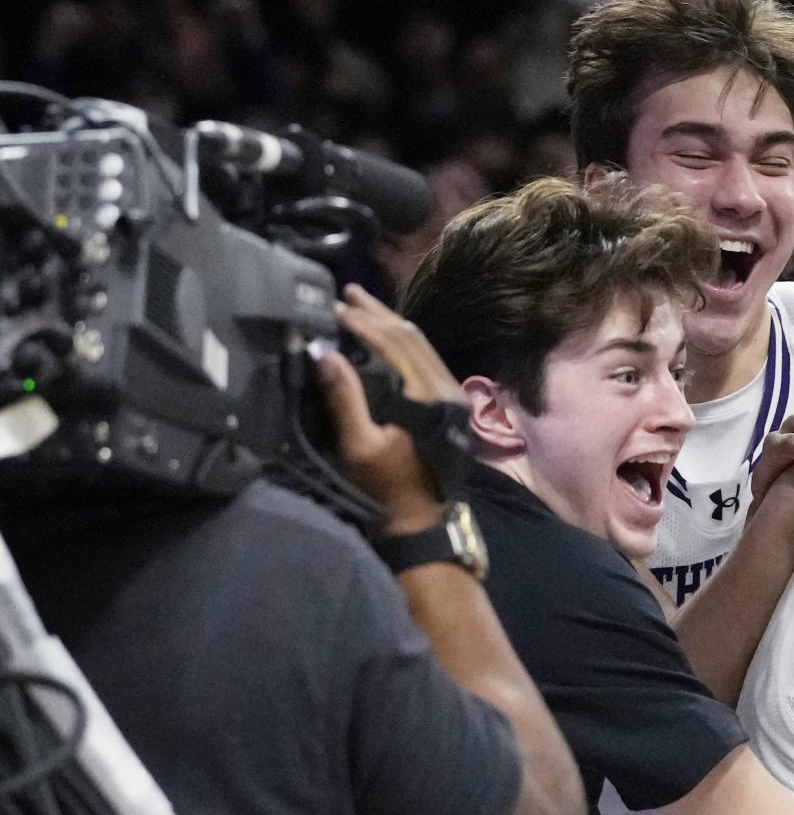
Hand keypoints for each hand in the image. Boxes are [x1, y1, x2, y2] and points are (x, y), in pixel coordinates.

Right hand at [318, 283, 465, 535]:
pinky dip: (401, 342)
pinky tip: (383, 336)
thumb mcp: (358, 446)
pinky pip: (424, 360)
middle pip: (411, 338)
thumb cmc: (384, 487)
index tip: (333, 304)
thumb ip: (344, 398)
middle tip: (347, 292)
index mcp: (428, 395)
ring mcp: (449, 395)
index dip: (362, 321)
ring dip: (390, 323)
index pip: (395, 343)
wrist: (419, 522)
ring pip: (420, 346)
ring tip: (361, 304)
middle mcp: (445, 388)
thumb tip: (323, 352)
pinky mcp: (446, 404)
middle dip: (377, 314)